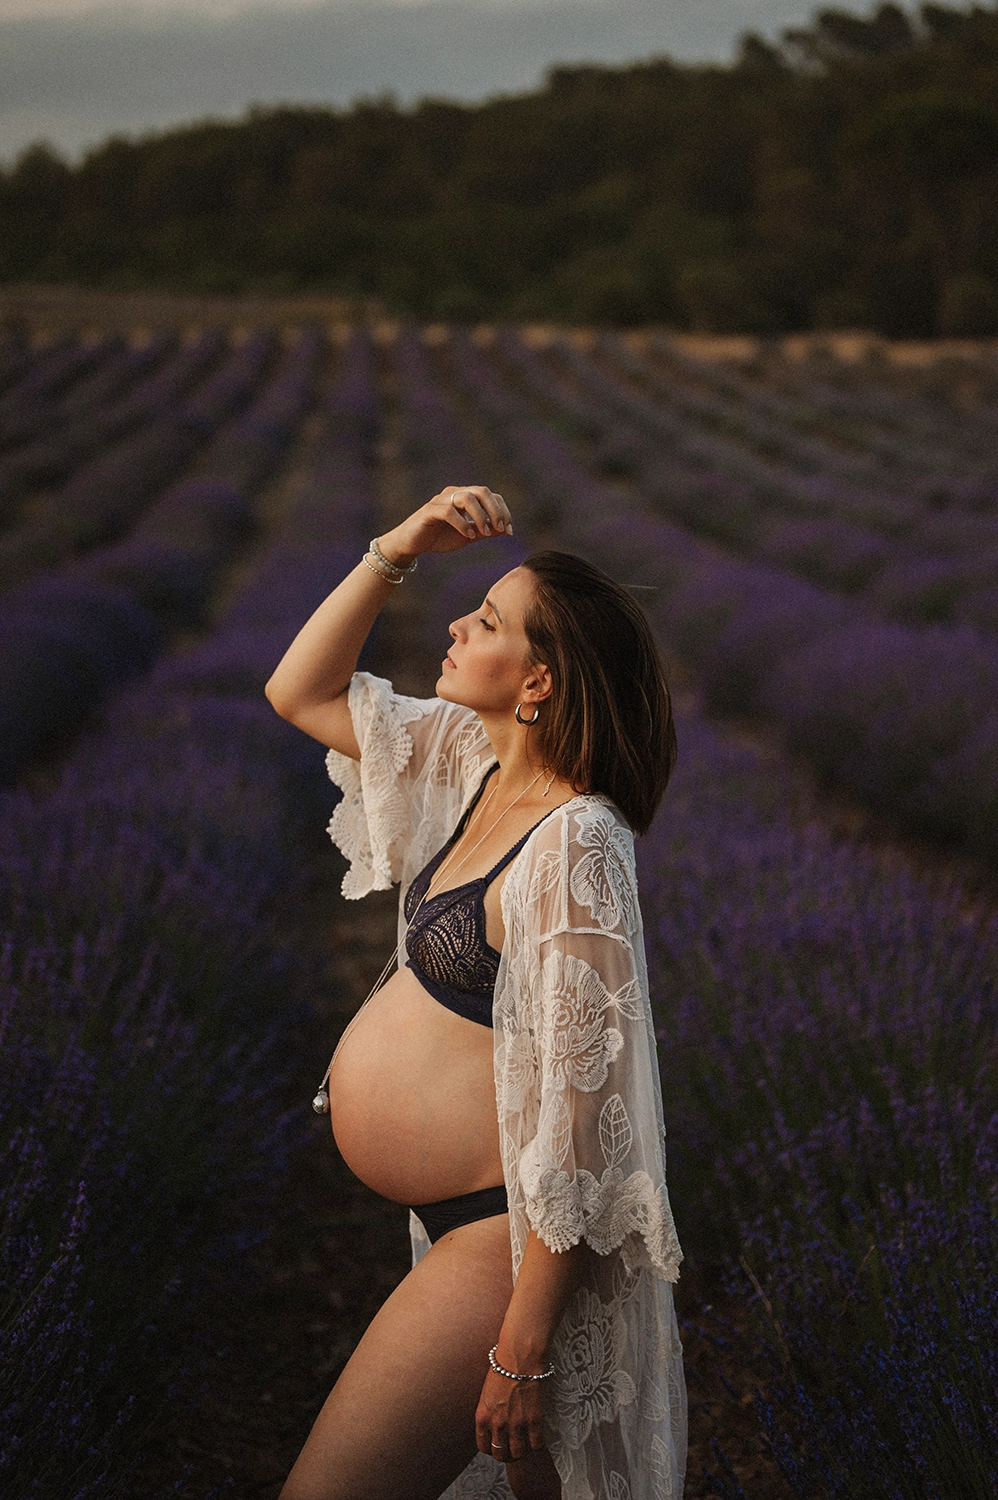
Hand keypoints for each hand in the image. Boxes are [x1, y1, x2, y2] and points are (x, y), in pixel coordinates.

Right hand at [378, 486, 512, 565]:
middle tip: (500, 529)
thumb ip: (484, 531)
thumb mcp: (467, 536)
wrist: (411, 544)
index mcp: (464, 496)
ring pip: (467, 497)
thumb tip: (506, 530)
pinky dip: (462, 523)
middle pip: (482, 491)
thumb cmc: (439, 537)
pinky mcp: (429, 511)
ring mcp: (441, 500)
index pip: (490, 495)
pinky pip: (449, 511)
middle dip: (495, 510)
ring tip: (484, 533)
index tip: (509, 531)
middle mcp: (454, 493)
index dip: (503, 511)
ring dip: (480, 516)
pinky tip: (468, 535)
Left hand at [475, 1366, 547, 1463]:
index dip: (492, 1449)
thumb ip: (489, 1411)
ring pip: (518, 1453)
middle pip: (500, 1454)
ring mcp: (516, 1424)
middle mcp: (497, 1424)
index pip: (483, 1447)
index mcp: (482, 1416)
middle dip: (507, 1454)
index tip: (499, 1445)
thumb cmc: (503, 1366)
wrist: (520, 1354)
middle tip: (514, 1447)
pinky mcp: (534, 1420)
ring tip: (527, 1444)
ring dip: (523, 1451)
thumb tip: (494, 1423)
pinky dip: (538, 1444)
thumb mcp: (487, 1391)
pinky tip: (539, 1437)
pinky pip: (536, 1444)